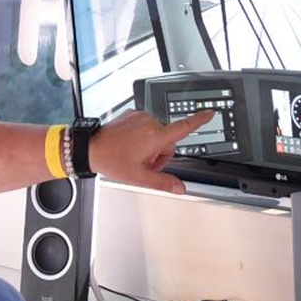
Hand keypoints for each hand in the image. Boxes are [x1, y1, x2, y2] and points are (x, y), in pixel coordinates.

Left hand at [89, 108, 214, 193]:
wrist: (90, 148)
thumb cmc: (112, 160)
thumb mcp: (139, 177)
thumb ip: (163, 183)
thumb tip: (180, 188)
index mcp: (154, 136)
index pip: (183, 127)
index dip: (199, 120)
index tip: (210, 112)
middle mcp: (149, 123)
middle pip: (168, 140)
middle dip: (160, 153)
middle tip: (144, 163)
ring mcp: (140, 117)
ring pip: (157, 133)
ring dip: (150, 145)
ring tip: (134, 154)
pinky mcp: (132, 114)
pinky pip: (145, 126)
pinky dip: (142, 136)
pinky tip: (129, 145)